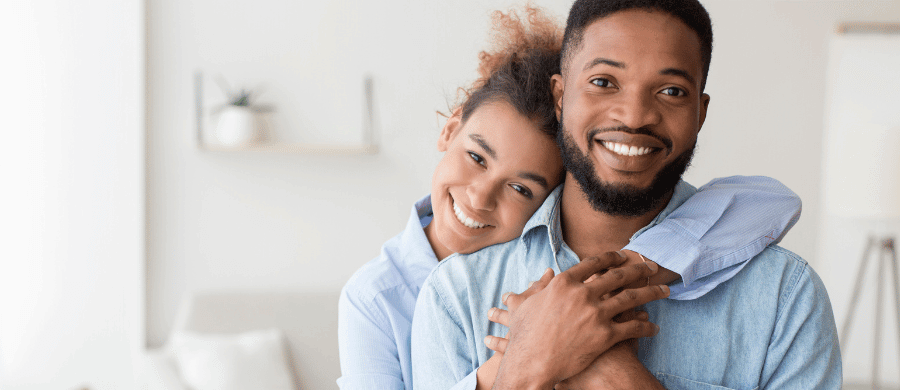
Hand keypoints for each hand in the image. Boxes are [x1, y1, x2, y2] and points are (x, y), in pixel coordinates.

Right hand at [491, 251, 670, 389]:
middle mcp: (582, 294)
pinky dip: (646, 326)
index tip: (623, 256)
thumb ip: (537, 286)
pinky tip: (655, 327)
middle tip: (652, 266)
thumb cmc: (524, 336)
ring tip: (664, 291)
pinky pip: (632, 328)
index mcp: (563, 283)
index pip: (593, 264)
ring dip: (651, 293)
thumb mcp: (524, 305)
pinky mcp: (605, 335)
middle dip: (639, 270)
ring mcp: (595, 314)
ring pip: (631, 298)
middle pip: (618, 276)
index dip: (611, 258)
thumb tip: (547, 273)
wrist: (531, 363)